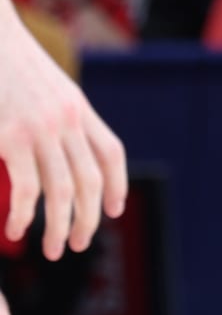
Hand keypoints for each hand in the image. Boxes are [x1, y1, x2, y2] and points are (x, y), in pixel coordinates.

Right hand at [0, 14, 127, 260]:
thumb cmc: (5, 64)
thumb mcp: (42, 87)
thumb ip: (56, 115)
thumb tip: (60, 146)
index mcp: (76, 107)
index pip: (111, 151)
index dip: (117, 183)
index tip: (113, 210)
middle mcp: (66, 119)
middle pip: (92, 180)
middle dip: (89, 219)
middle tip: (78, 244)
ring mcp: (40, 129)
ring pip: (64, 192)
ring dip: (61, 227)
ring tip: (55, 249)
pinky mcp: (12, 138)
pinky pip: (27, 190)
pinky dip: (25, 216)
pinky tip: (17, 230)